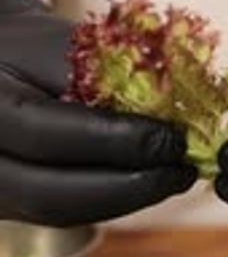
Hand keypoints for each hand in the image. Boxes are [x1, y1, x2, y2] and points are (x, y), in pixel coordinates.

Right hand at [0, 0, 195, 225]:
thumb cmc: (21, 47)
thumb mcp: (52, 43)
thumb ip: (102, 78)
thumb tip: (169, 115)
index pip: (45, 135)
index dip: (114, 142)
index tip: (171, 138)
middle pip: (50, 194)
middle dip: (127, 187)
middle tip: (181, 171)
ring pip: (60, 211)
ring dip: (125, 198)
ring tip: (172, 177)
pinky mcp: (10, 206)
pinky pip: (63, 212)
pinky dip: (110, 199)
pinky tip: (145, 182)